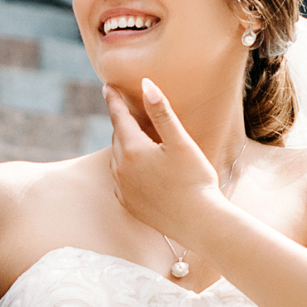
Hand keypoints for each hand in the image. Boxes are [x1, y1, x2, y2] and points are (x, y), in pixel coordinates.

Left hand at [105, 79, 222, 237]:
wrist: (199, 222)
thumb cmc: (194, 179)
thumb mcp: (180, 142)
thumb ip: (161, 112)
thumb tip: (145, 84)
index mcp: (132, 150)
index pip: (119, 118)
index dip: (114, 101)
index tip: (107, 87)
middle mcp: (121, 169)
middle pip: (118, 137)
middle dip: (122, 123)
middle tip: (125, 111)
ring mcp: (123, 189)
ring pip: (117, 158)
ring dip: (123, 146)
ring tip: (132, 137)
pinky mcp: (129, 204)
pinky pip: (121, 180)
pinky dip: (125, 168)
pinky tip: (136, 168)